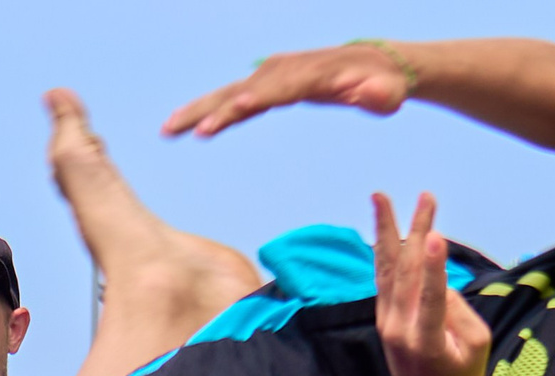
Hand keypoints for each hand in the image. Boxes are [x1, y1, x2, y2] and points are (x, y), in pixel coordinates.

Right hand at [163, 43, 414, 138]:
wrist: (375, 65)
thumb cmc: (383, 84)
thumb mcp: (386, 93)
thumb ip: (375, 94)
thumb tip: (369, 92)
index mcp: (310, 75)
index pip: (279, 89)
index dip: (257, 99)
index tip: (235, 111)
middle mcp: (284, 71)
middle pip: (243, 91)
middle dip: (213, 110)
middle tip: (185, 130)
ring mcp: (272, 75)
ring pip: (229, 94)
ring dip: (198, 111)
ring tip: (167, 129)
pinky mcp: (266, 85)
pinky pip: (232, 99)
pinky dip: (208, 112)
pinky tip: (185, 128)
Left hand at [373, 191, 491, 375]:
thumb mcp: (475, 346)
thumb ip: (458, 309)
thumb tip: (437, 278)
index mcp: (428, 341)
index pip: (431, 298)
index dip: (435, 266)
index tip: (437, 235)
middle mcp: (400, 329)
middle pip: (408, 272)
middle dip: (418, 231)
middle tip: (427, 196)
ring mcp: (387, 322)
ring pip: (387, 269)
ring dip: (387, 229)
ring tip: (380, 196)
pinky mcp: (383, 318)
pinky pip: (383, 278)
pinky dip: (384, 250)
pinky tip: (383, 226)